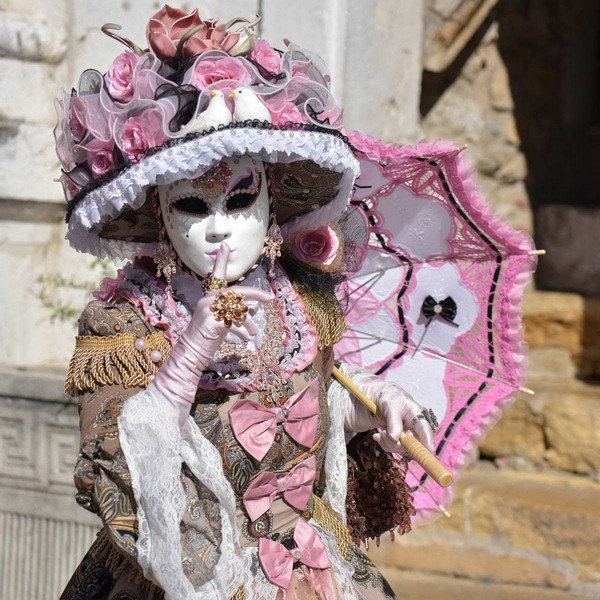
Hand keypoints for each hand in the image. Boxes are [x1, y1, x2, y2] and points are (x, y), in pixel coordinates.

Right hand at [154, 243, 273, 428]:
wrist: (192, 353)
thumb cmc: (208, 337)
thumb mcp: (225, 321)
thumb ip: (236, 312)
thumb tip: (255, 306)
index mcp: (210, 297)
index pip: (217, 275)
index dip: (221, 260)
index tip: (225, 245)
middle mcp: (208, 299)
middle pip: (238, 292)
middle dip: (256, 295)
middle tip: (270, 298)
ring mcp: (209, 309)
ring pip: (239, 309)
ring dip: (250, 323)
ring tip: (253, 333)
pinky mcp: (212, 321)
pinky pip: (235, 322)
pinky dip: (242, 331)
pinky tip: (245, 339)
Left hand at [342, 365, 434, 453]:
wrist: (371, 396)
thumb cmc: (384, 395)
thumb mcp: (388, 404)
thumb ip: (393, 421)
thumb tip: (396, 438)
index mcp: (415, 412)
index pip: (424, 427)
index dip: (428, 439)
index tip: (428, 450)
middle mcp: (413, 424)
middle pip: (413, 442)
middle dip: (398, 443)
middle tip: (383, 434)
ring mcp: (405, 432)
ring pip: (402, 447)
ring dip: (388, 443)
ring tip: (379, 432)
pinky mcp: (396, 437)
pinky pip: (393, 447)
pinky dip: (384, 443)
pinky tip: (377, 435)